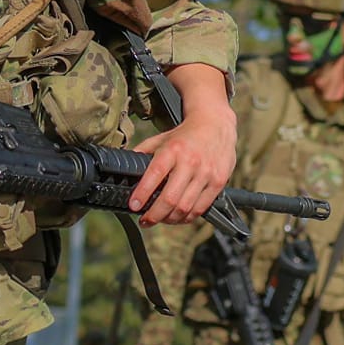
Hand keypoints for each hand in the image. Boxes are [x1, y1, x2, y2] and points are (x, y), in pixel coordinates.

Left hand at [129, 63, 237, 224]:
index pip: (155, 174)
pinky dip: (186, 218)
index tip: (133, 205)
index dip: (142, 193)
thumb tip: (125, 167)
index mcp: (173, 149)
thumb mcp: (161, 139)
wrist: (216, 124)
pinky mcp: (219, 182)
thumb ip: (143, 152)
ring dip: (169, 219)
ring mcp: (206, 173)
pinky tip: (178, 216)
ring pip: (185, 207)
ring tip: (160, 219)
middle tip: (145, 220)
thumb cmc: (185, 135)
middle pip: (170, 198)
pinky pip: (200, 208)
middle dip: (154, 215)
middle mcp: (190, 162)